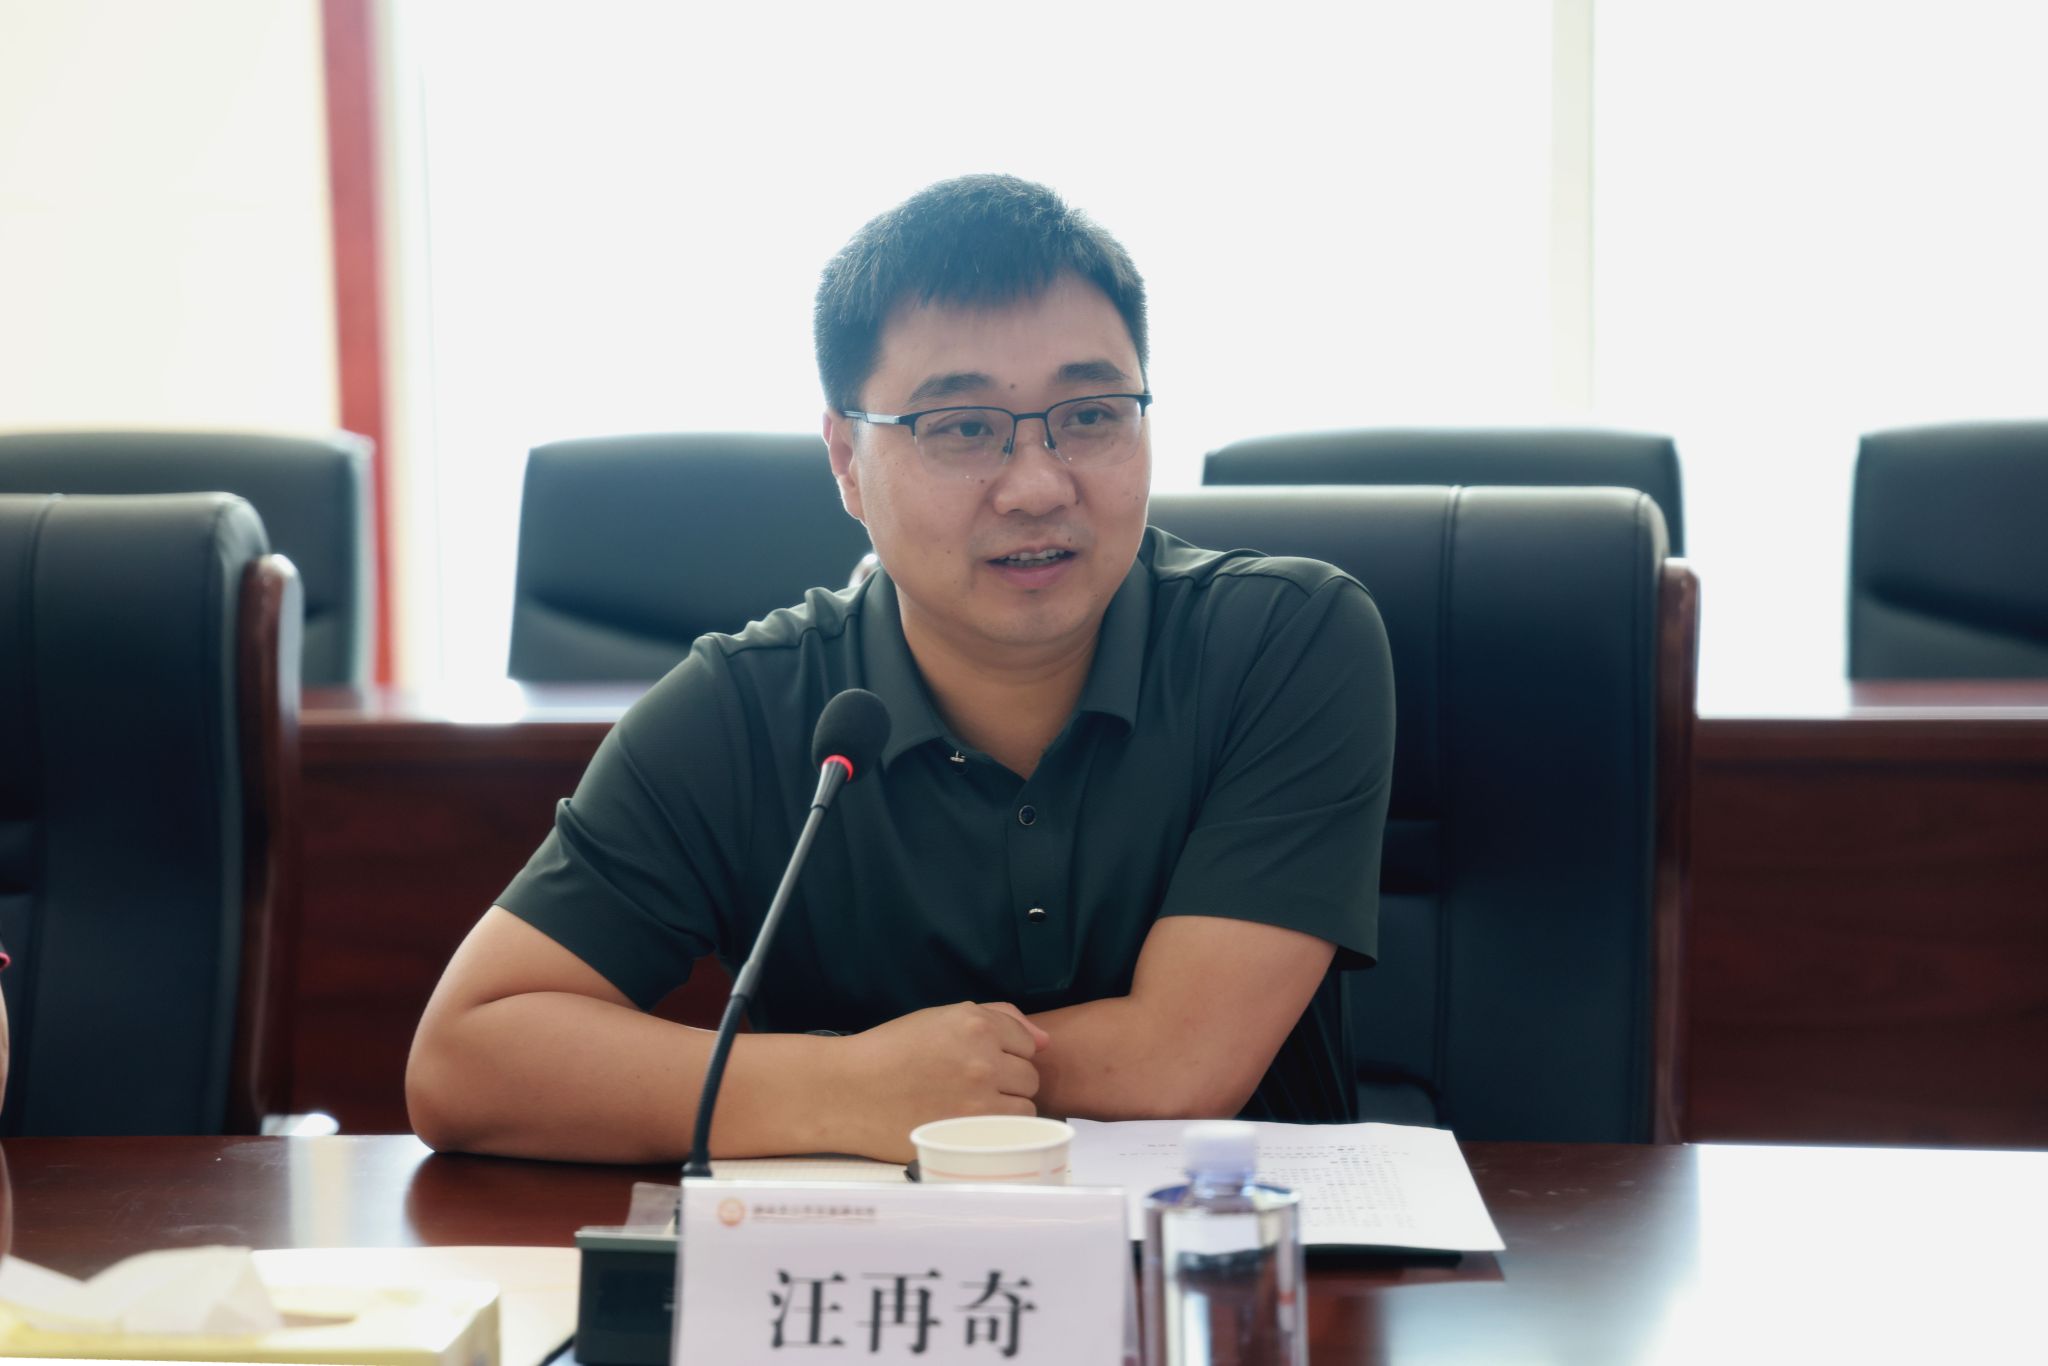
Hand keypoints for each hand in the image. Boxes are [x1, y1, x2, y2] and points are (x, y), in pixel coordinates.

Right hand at [838, 1001, 1048, 1161]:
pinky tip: (970, 1127)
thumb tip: (1044, 1041)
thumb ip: (998, 1019)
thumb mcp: (940, 1018)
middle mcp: (983, 1057)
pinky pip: (1011, 1133)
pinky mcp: (971, 1132)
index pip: (1027, 1043)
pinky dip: (997, 1132)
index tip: (979, 1065)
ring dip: (1006, 1109)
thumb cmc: (890, 1053)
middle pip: (1030, 1076)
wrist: (846, 1091)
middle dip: (1008, 1083)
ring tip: (969, 1110)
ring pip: (1025, 1106)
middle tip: (971, 1090)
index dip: (1006, 1056)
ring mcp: (979, 1098)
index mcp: (974, 1022)